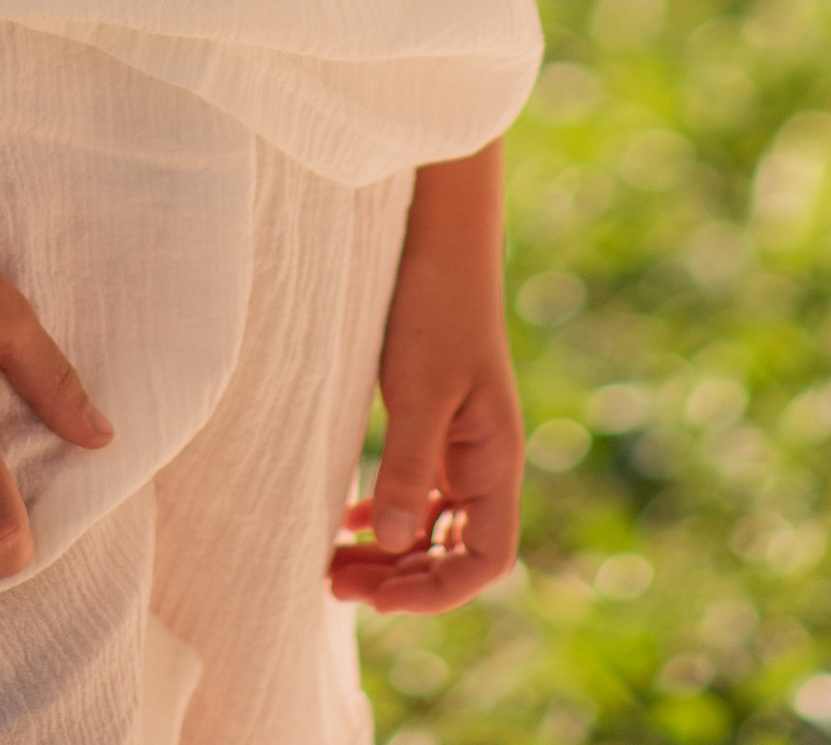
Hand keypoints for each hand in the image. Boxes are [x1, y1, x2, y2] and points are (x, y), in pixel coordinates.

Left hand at [327, 145, 521, 615]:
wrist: (436, 232)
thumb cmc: (434, 304)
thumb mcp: (419, 387)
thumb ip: (409, 465)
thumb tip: (393, 544)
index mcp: (496, 458)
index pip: (486, 558)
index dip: (439, 591)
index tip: (381, 599)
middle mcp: (484, 458)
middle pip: (454, 550)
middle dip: (403, 580)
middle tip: (337, 587)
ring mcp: (460, 440)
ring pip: (432, 524)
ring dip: (391, 552)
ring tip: (334, 567)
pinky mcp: (434, 417)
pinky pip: (419, 489)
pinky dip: (388, 513)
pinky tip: (351, 521)